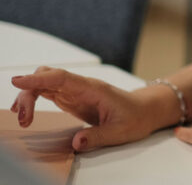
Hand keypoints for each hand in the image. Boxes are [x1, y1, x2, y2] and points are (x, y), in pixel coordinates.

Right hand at [10, 66, 157, 151]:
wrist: (145, 110)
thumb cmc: (136, 117)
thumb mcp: (121, 132)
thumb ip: (98, 136)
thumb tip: (77, 141)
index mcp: (93, 89)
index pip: (62, 78)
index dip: (39, 79)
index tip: (18, 81)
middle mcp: (82, 86)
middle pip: (48, 78)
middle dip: (29, 92)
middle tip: (23, 119)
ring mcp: (76, 91)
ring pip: (45, 84)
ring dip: (28, 97)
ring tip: (23, 119)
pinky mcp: (72, 98)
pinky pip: (48, 92)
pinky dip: (33, 99)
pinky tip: (25, 112)